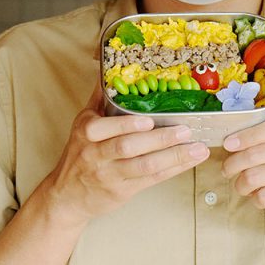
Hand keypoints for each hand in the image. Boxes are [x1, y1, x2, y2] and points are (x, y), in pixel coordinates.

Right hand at [42, 86, 209, 227]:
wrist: (67, 196)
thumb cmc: (79, 155)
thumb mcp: (83, 124)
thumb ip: (99, 98)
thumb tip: (110, 67)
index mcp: (87, 132)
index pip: (104, 128)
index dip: (127, 124)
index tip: (149, 120)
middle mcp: (96, 154)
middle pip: (127, 147)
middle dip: (159, 139)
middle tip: (185, 130)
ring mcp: (110, 175)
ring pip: (144, 166)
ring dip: (174, 156)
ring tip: (197, 148)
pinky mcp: (123, 191)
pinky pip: (151, 180)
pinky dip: (173, 170)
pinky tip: (190, 161)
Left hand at [220, 109, 264, 229]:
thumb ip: (261, 129)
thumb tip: (229, 132)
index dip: (248, 135)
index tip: (228, 144)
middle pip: (260, 152)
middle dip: (235, 163)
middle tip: (226, 169)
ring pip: (258, 176)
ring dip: (242, 183)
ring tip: (241, 184)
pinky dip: (255, 198)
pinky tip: (257, 195)